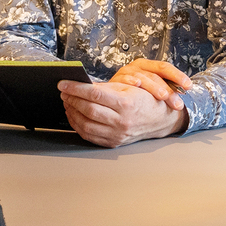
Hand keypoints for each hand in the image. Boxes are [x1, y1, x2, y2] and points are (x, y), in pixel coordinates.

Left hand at [58, 80, 188, 147]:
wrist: (161, 120)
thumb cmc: (147, 101)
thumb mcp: (130, 88)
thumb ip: (106, 87)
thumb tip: (85, 85)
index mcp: (126, 104)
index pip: (94, 95)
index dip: (75, 88)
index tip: (64, 84)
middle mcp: (121, 121)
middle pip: (88, 110)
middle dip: (71, 99)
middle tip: (64, 92)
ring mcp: (117, 134)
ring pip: (86, 125)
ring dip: (72, 112)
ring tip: (67, 102)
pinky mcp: (113, 142)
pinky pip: (89, 136)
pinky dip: (78, 125)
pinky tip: (75, 116)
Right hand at [111, 59, 192, 109]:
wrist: (110, 95)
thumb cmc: (133, 91)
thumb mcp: (149, 88)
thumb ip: (163, 89)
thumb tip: (183, 97)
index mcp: (148, 66)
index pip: (165, 67)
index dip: (178, 76)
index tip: (188, 86)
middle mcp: (138, 67)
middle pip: (156, 74)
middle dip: (168, 89)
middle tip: (177, 102)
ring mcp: (126, 73)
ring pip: (143, 77)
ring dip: (154, 87)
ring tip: (163, 96)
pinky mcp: (115, 80)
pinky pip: (124, 79)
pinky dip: (130, 81)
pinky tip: (137, 85)